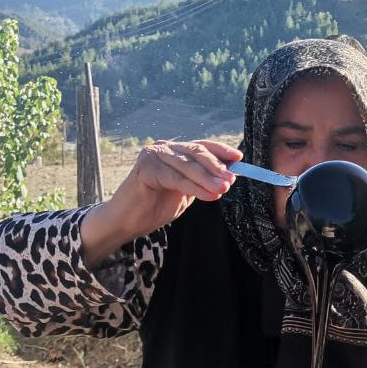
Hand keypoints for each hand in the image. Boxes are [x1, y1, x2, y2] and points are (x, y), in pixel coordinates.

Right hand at [81, 139, 241, 265]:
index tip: (238, 158)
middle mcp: (163, 148)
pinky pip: (175, 178)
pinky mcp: (145, 168)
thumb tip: (229, 175)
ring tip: (223, 189)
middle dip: (216, 166)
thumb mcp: (186, 191)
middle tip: (231, 180)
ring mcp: (153, 156)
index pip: (201, 146)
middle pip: (195, 152)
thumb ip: (202, 180)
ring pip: (187, 165)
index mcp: (174, 151)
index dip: (220, 151)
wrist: (128, 221)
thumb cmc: (156, 206)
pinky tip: (209, 196)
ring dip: (208, 178)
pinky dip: (194, 187)